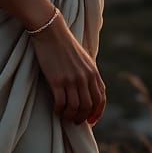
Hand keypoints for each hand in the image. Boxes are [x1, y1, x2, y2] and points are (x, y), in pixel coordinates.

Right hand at [29, 9, 106, 124]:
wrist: (51, 32)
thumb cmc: (65, 44)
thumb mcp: (84, 58)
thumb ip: (89, 73)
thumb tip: (90, 90)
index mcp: (93, 72)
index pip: (100, 99)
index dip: (97, 113)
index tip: (91, 121)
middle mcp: (85, 77)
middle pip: (88, 106)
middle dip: (82, 117)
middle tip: (75, 121)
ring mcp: (71, 79)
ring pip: (75, 108)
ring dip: (70, 116)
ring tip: (65, 116)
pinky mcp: (57, 80)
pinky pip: (61, 103)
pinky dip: (59, 110)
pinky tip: (56, 109)